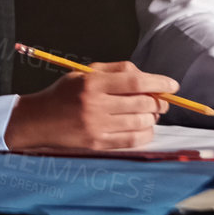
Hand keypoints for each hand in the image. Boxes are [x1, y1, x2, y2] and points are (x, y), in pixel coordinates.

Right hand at [4, 61, 177, 150]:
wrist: (40, 120)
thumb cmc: (66, 92)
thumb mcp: (86, 73)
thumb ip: (116, 70)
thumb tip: (146, 77)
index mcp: (93, 83)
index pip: (134, 81)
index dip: (158, 82)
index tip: (173, 84)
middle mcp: (96, 105)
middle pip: (141, 102)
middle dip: (159, 101)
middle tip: (162, 100)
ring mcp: (97, 127)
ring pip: (140, 122)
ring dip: (152, 117)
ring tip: (151, 113)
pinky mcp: (98, 144)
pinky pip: (132, 141)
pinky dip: (145, 134)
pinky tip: (145, 128)